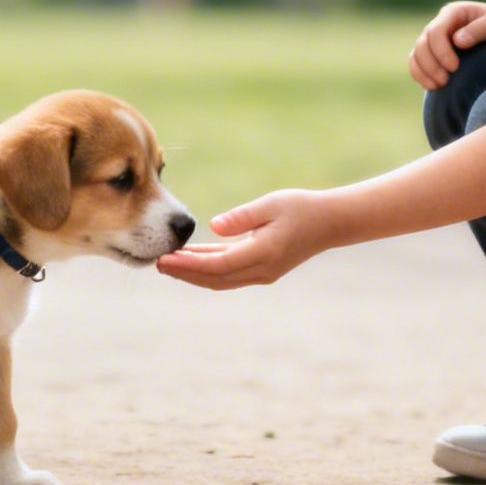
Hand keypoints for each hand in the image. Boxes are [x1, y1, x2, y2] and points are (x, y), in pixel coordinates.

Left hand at [156, 189, 332, 289]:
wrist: (330, 222)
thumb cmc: (301, 207)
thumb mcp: (271, 204)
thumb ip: (242, 217)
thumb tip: (212, 227)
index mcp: (264, 254)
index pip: (218, 265)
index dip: (188, 265)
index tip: (164, 259)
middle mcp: (262, 270)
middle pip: (215, 278)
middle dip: (185, 273)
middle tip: (156, 262)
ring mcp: (263, 273)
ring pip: (220, 279)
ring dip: (194, 273)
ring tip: (167, 263)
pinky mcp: (262, 269)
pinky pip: (229, 273)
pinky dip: (208, 268)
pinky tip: (191, 259)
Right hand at [410, 1, 485, 90]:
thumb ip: (479, 29)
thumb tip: (456, 40)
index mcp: (454, 12)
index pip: (435, 31)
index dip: (440, 51)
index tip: (455, 68)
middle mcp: (443, 25)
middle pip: (422, 44)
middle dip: (430, 64)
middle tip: (445, 81)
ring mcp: (438, 41)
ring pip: (416, 55)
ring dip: (423, 72)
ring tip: (439, 86)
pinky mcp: (438, 55)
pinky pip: (418, 65)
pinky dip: (420, 76)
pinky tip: (432, 87)